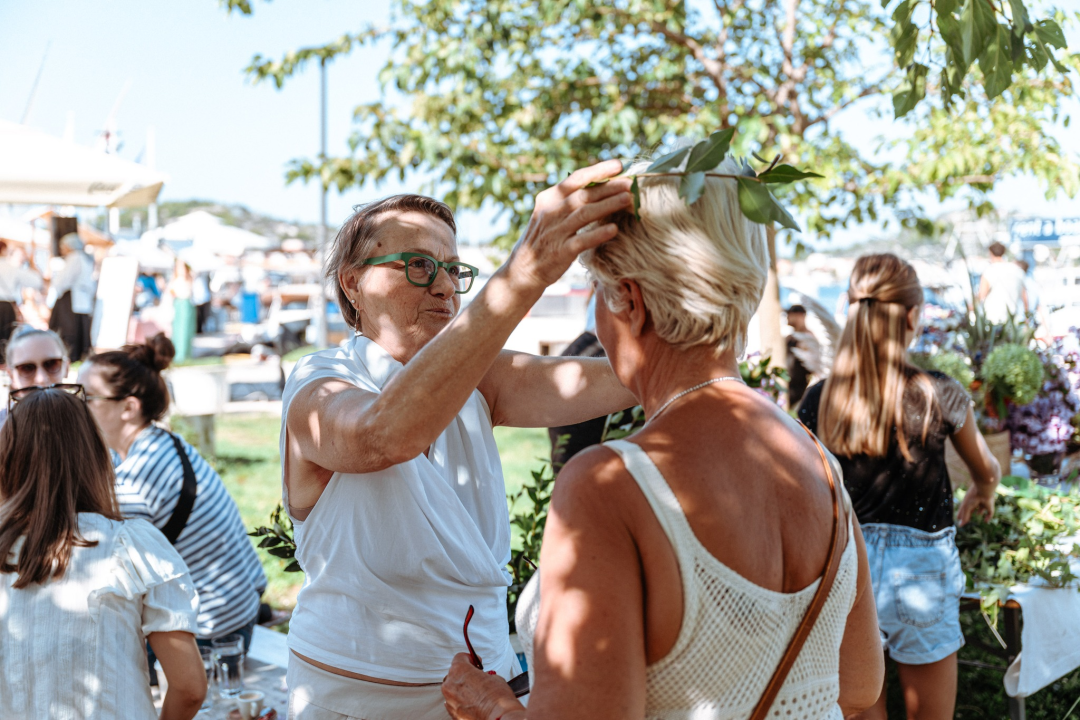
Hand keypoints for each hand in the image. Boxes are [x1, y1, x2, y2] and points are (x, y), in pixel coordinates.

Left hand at [442, 653, 522, 719]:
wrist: (498, 717)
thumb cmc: (497, 697)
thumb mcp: (493, 677)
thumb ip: (482, 674)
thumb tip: (482, 678)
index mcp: (459, 670)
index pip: (459, 657)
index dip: (469, 658)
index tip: (475, 661)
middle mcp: (450, 684)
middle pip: (454, 673)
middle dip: (465, 674)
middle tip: (477, 677)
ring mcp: (450, 700)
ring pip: (453, 689)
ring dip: (462, 689)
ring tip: (476, 692)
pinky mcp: (452, 713)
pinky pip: (454, 703)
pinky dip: (461, 701)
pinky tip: (473, 703)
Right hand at [506, 160, 632, 290]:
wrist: (523, 269)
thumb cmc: (545, 239)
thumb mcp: (551, 214)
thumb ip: (570, 200)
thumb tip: (603, 186)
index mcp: (549, 198)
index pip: (575, 179)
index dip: (598, 171)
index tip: (618, 165)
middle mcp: (551, 212)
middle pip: (583, 195)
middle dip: (609, 188)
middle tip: (630, 183)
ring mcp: (555, 231)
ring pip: (584, 214)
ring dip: (608, 205)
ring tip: (628, 200)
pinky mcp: (560, 251)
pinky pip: (582, 240)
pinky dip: (598, 234)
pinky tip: (614, 229)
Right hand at [956, 485, 995, 525]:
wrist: (983, 490)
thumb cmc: (973, 497)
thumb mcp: (966, 508)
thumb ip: (964, 517)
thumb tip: (960, 525)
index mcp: (968, 501)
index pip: (963, 508)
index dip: (961, 513)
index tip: (958, 518)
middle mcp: (975, 502)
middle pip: (971, 508)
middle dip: (969, 512)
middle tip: (966, 518)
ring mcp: (983, 504)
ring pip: (981, 508)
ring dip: (979, 511)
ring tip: (978, 514)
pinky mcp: (990, 507)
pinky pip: (989, 513)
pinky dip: (987, 518)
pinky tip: (985, 521)